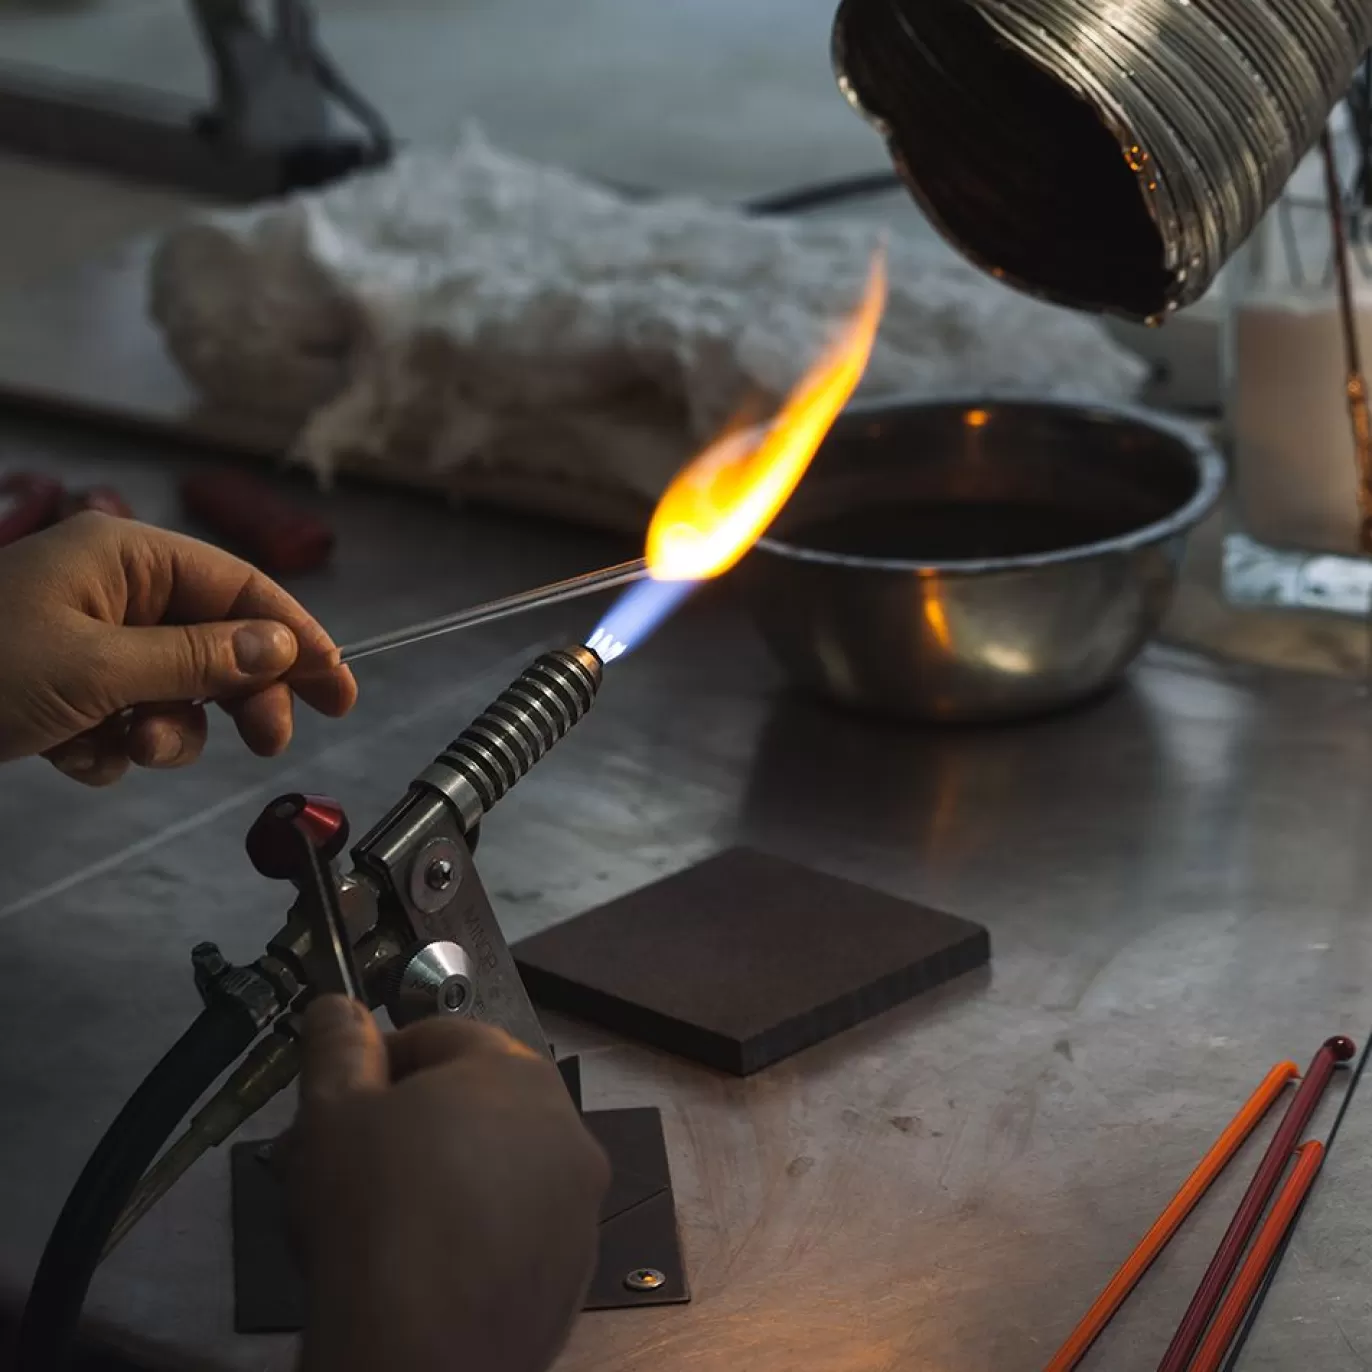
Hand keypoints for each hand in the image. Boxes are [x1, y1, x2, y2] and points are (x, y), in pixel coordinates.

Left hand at [0, 511, 355, 783]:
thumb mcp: (99, 668)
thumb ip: (201, 659)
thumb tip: (282, 647)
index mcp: (124, 557)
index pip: (241, 589)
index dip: (298, 636)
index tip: (339, 685)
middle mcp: (116, 591)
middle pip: (218, 643)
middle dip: (234, 697)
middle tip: (265, 743)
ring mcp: (91, 641)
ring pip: (177, 691)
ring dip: (161, 732)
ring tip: (119, 745)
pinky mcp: (68, 687)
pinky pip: (129, 719)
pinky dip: (111, 747)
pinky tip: (69, 754)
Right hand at [289, 999, 608, 1371]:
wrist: (417, 1354)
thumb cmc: (375, 1217)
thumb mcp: (332, 1112)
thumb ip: (338, 1046)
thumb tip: (339, 1009)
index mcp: (514, 1073)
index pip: (444, 1036)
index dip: (385, 1060)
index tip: (348, 1095)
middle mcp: (564, 1129)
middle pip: (482, 1100)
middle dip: (421, 1118)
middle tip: (362, 1158)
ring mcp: (578, 1203)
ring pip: (506, 1167)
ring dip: (456, 1175)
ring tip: (392, 1217)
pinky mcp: (574, 1269)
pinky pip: (521, 1230)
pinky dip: (482, 1235)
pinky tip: (430, 1263)